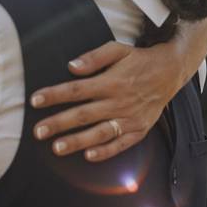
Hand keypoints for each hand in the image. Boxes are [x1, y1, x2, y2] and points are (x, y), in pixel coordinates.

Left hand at [29, 41, 192, 161]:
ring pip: (99, 133)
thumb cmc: (138, 60)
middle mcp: (119, 101)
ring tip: (57, 148)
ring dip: (77, 141)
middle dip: (59, 123)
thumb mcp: (118, 50)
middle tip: (38, 131)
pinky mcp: (139, 130)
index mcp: (110, 81)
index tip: (35, 100)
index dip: (55, 95)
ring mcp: (129, 118)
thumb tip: (71, 66)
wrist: (171, 72)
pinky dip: (106, 151)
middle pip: (83, 114)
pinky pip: (121, 144)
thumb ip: (94, 58)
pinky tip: (89, 156)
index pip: (77, 89)